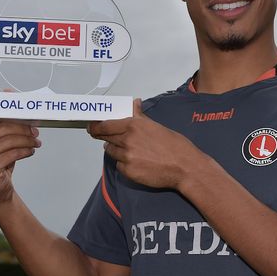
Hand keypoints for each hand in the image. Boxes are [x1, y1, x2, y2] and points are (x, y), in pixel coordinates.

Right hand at [0, 92, 41, 209]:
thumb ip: (1, 120)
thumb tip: (10, 95)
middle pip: (0, 126)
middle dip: (22, 126)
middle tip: (35, 128)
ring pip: (10, 139)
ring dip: (28, 139)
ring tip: (36, 140)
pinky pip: (13, 152)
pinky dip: (26, 150)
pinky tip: (31, 150)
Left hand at [87, 99, 204, 189]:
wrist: (184, 167)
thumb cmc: (175, 146)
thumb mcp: (156, 126)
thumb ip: (140, 116)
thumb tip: (134, 103)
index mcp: (134, 125)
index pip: (105, 125)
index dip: (96, 126)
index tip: (91, 126)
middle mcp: (127, 140)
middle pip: (105, 138)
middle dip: (103, 137)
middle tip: (102, 136)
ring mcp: (127, 157)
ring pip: (111, 152)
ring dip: (116, 150)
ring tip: (130, 150)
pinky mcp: (129, 171)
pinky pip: (119, 165)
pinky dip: (124, 163)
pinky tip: (137, 162)